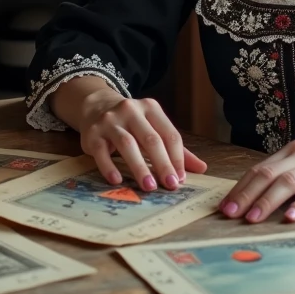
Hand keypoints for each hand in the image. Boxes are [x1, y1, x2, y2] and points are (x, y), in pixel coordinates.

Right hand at [77, 91, 207, 192]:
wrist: (95, 106)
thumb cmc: (131, 123)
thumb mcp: (153, 128)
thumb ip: (176, 148)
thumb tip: (202, 168)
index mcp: (151, 108)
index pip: (169, 134)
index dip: (177, 157)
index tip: (181, 179)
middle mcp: (131, 111)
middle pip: (150, 139)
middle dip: (162, 164)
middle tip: (170, 185)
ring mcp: (110, 121)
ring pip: (127, 144)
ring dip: (140, 167)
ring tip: (149, 187)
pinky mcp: (92, 134)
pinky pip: (101, 151)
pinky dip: (109, 167)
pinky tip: (117, 181)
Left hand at [219, 140, 294, 222]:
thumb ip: (287, 173)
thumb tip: (255, 195)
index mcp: (293, 150)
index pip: (260, 169)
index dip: (241, 187)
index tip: (225, 205)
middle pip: (268, 175)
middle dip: (246, 195)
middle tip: (230, 213)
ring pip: (288, 183)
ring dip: (267, 202)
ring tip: (252, 218)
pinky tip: (289, 218)